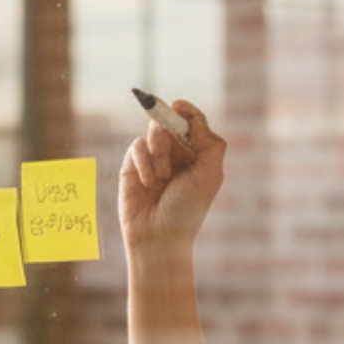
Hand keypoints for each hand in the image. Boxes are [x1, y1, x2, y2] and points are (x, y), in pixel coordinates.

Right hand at [118, 100, 226, 255]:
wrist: (158, 236)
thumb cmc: (187, 209)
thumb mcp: (209, 175)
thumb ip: (209, 143)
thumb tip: (193, 117)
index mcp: (198, 154)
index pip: (193, 123)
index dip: (187, 111)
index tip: (178, 106)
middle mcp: (178, 154)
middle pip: (171, 122)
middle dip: (170, 131)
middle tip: (172, 145)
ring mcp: (155, 158)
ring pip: (154, 132)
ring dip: (160, 151)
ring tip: (162, 177)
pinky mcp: (134, 165)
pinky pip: (137, 146)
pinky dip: (144, 162)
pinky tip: (149, 182)